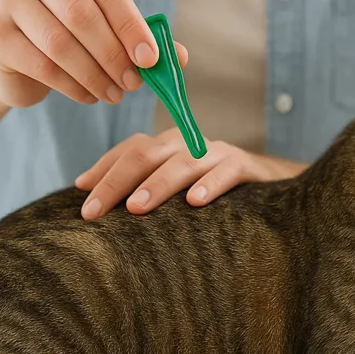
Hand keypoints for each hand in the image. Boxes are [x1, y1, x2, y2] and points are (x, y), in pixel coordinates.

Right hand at [0, 0, 186, 107]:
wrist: (17, 55)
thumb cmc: (73, 32)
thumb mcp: (110, 27)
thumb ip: (143, 37)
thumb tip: (178, 57)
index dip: (131, 26)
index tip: (151, 60)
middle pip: (81, 13)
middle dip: (114, 54)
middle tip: (135, 83)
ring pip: (60, 42)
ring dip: (95, 75)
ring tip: (115, 94)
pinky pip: (42, 65)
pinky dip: (73, 87)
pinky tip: (89, 96)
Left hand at [74, 129, 307, 219]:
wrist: (274, 188)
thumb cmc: (214, 193)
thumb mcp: (176, 191)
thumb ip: (143, 191)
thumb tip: (91, 200)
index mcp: (167, 146)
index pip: (129, 148)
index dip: (103, 168)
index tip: (80, 193)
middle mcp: (188, 143)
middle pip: (145, 153)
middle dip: (116, 181)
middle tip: (93, 210)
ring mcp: (216, 152)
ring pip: (182, 162)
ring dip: (157, 184)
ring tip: (136, 207)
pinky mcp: (246, 166)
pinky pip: (226, 171)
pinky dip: (210, 185)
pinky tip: (195, 203)